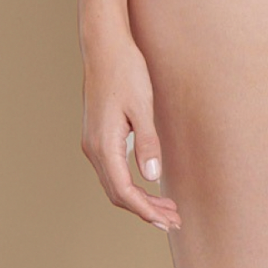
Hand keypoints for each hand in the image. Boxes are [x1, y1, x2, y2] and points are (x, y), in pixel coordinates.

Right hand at [80, 33, 179, 229]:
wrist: (104, 48)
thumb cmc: (126, 72)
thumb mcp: (142, 106)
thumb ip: (148, 142)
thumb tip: (152, 175)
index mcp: (103, 145)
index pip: (124, 191)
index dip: (146, 209)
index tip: (167, 220)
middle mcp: (93, 149)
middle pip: (118, 193)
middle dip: (145, 210)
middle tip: (174, 219)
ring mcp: (93, 143)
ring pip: (114, 183)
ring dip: (139, 198)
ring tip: (166, 208)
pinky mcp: (98, 136)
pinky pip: (112, 170)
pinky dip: (131, 183)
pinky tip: (148, 185)